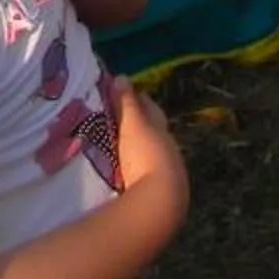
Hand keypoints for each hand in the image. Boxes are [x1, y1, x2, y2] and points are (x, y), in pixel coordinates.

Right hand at [109, 76, 188, 230]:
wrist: (158, 202)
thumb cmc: (146, 156)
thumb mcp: (133, 126)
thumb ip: (126, 104)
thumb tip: (121, 77)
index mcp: (160, 130)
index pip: (149, 109)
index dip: (136, 99)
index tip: (120, 92)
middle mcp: (166, 148)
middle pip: (151, 131)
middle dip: (137, 124)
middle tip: (114, 120)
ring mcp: (162, 172)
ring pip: (148, 153)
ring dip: (134, 148)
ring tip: (113, 148)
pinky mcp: (153, 192)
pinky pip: (140, 174)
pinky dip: (131, 169)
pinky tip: (119, 174)